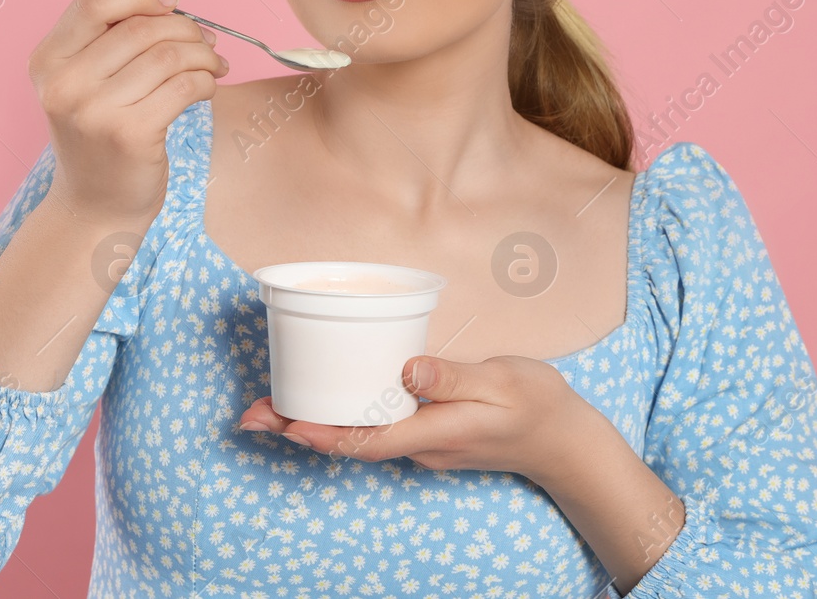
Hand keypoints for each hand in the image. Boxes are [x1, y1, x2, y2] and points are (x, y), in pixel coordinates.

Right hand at [30, 0, 229, 223]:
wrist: (96, 205)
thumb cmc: (100, 133)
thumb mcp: (94, 74)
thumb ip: (114, 20)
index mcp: (48, 59)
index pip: (96, 1)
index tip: (171, 2)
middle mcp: (64, 83)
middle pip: (141, 27)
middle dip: (185, 27)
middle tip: (206, 38)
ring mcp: (94, 111)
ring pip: (168, 56)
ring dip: (203, 54)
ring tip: (213, 63)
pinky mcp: (129, 135)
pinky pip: (183, 87)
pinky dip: (205, 81)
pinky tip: (207, 86)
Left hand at [237, 353, 591, 482]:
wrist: (565, 442)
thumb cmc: (536, 404)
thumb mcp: (501, 381)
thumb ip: (454, 376)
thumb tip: (407, 370)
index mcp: (437, 432)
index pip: (369, 439)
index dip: (323, 433)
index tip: (284, 424)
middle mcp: (421, 445)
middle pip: (351, 442)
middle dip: (299, 430)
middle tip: (250, 416)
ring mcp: (423, 444)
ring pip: (359, 438)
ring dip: (314, 426)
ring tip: (270, 409)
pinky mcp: (427, 435)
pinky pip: (375, 430)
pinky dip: (342, 420)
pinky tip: (326, 402)